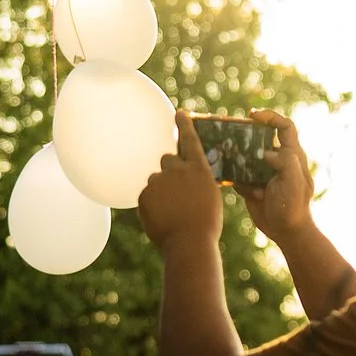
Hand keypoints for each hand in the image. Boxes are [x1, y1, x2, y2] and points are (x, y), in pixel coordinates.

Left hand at [137, 112, 222, 253]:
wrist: (188, 243)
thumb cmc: (206, 224)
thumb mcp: (210, 197)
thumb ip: (197, 181)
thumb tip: (187, 179)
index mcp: (198, 168)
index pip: (190, 139)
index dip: (184, 125)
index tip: (179, 113)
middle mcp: (177, 169)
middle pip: (168, 159)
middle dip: (170, 170)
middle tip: (176, 190)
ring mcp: (159, 181)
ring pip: (157, 180)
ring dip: (162, 191)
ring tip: (172, 212)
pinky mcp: (144, 195)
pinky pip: (147, 196)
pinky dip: (153, 205)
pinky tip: (162, 218)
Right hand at [234, 109, 314, 243]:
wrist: (286, 232)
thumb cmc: (294, 207)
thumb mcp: (294, 183)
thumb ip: (285, 162)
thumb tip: (266, 152)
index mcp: (292, 156)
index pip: (285, 127)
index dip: (270, 117)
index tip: (253, 115)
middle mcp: (277, 161)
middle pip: (261, 138)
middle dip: (247, 136)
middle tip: (232, 135)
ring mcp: (264, 173)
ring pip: (246, 155)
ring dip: (237, 158)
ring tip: (228, 161)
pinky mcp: (252, 185)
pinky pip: (239, 175)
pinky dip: (235, 179)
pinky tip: (240, 188)